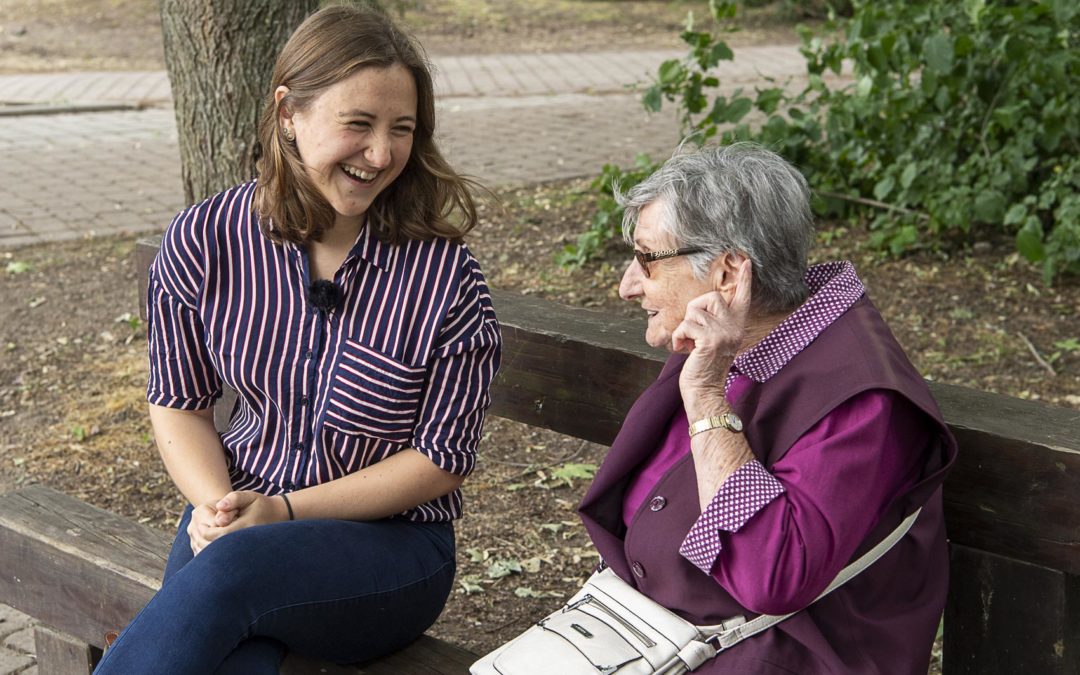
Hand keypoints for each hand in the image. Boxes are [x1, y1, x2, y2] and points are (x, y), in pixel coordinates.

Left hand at [188, 491, 287, 554]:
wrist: (277, 517)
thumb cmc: (259, 505)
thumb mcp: (249, 496)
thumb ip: (233, 499)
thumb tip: (219, 507)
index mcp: (246, 527)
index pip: (217, 534)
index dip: (205, 529)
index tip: (201, 523)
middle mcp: (246, 542)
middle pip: (215, 548)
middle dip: (204, 539)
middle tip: (200, 530)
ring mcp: (246, 552)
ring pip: (218, 557)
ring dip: (206, 548)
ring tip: (204, 537)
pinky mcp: (244, 557)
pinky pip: (223, 561)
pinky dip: (213, 555)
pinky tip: (210, 545)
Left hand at [673, 259, 752, 417]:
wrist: (704, 390)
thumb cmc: (703, 365)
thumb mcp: (713, 340)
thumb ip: (713, 322)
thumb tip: (702, 305)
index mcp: (736, 326)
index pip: (742, 298)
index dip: (744, 280)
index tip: (747, 262)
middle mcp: (734, 327)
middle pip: (710, 298)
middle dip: (694, 312)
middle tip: (693, 334)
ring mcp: (723, 333)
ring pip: (693, 312)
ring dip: (684, 329)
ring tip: (690, 345)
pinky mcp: (710, 340)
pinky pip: (685, 326)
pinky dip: (678, 338)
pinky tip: (685, 350)